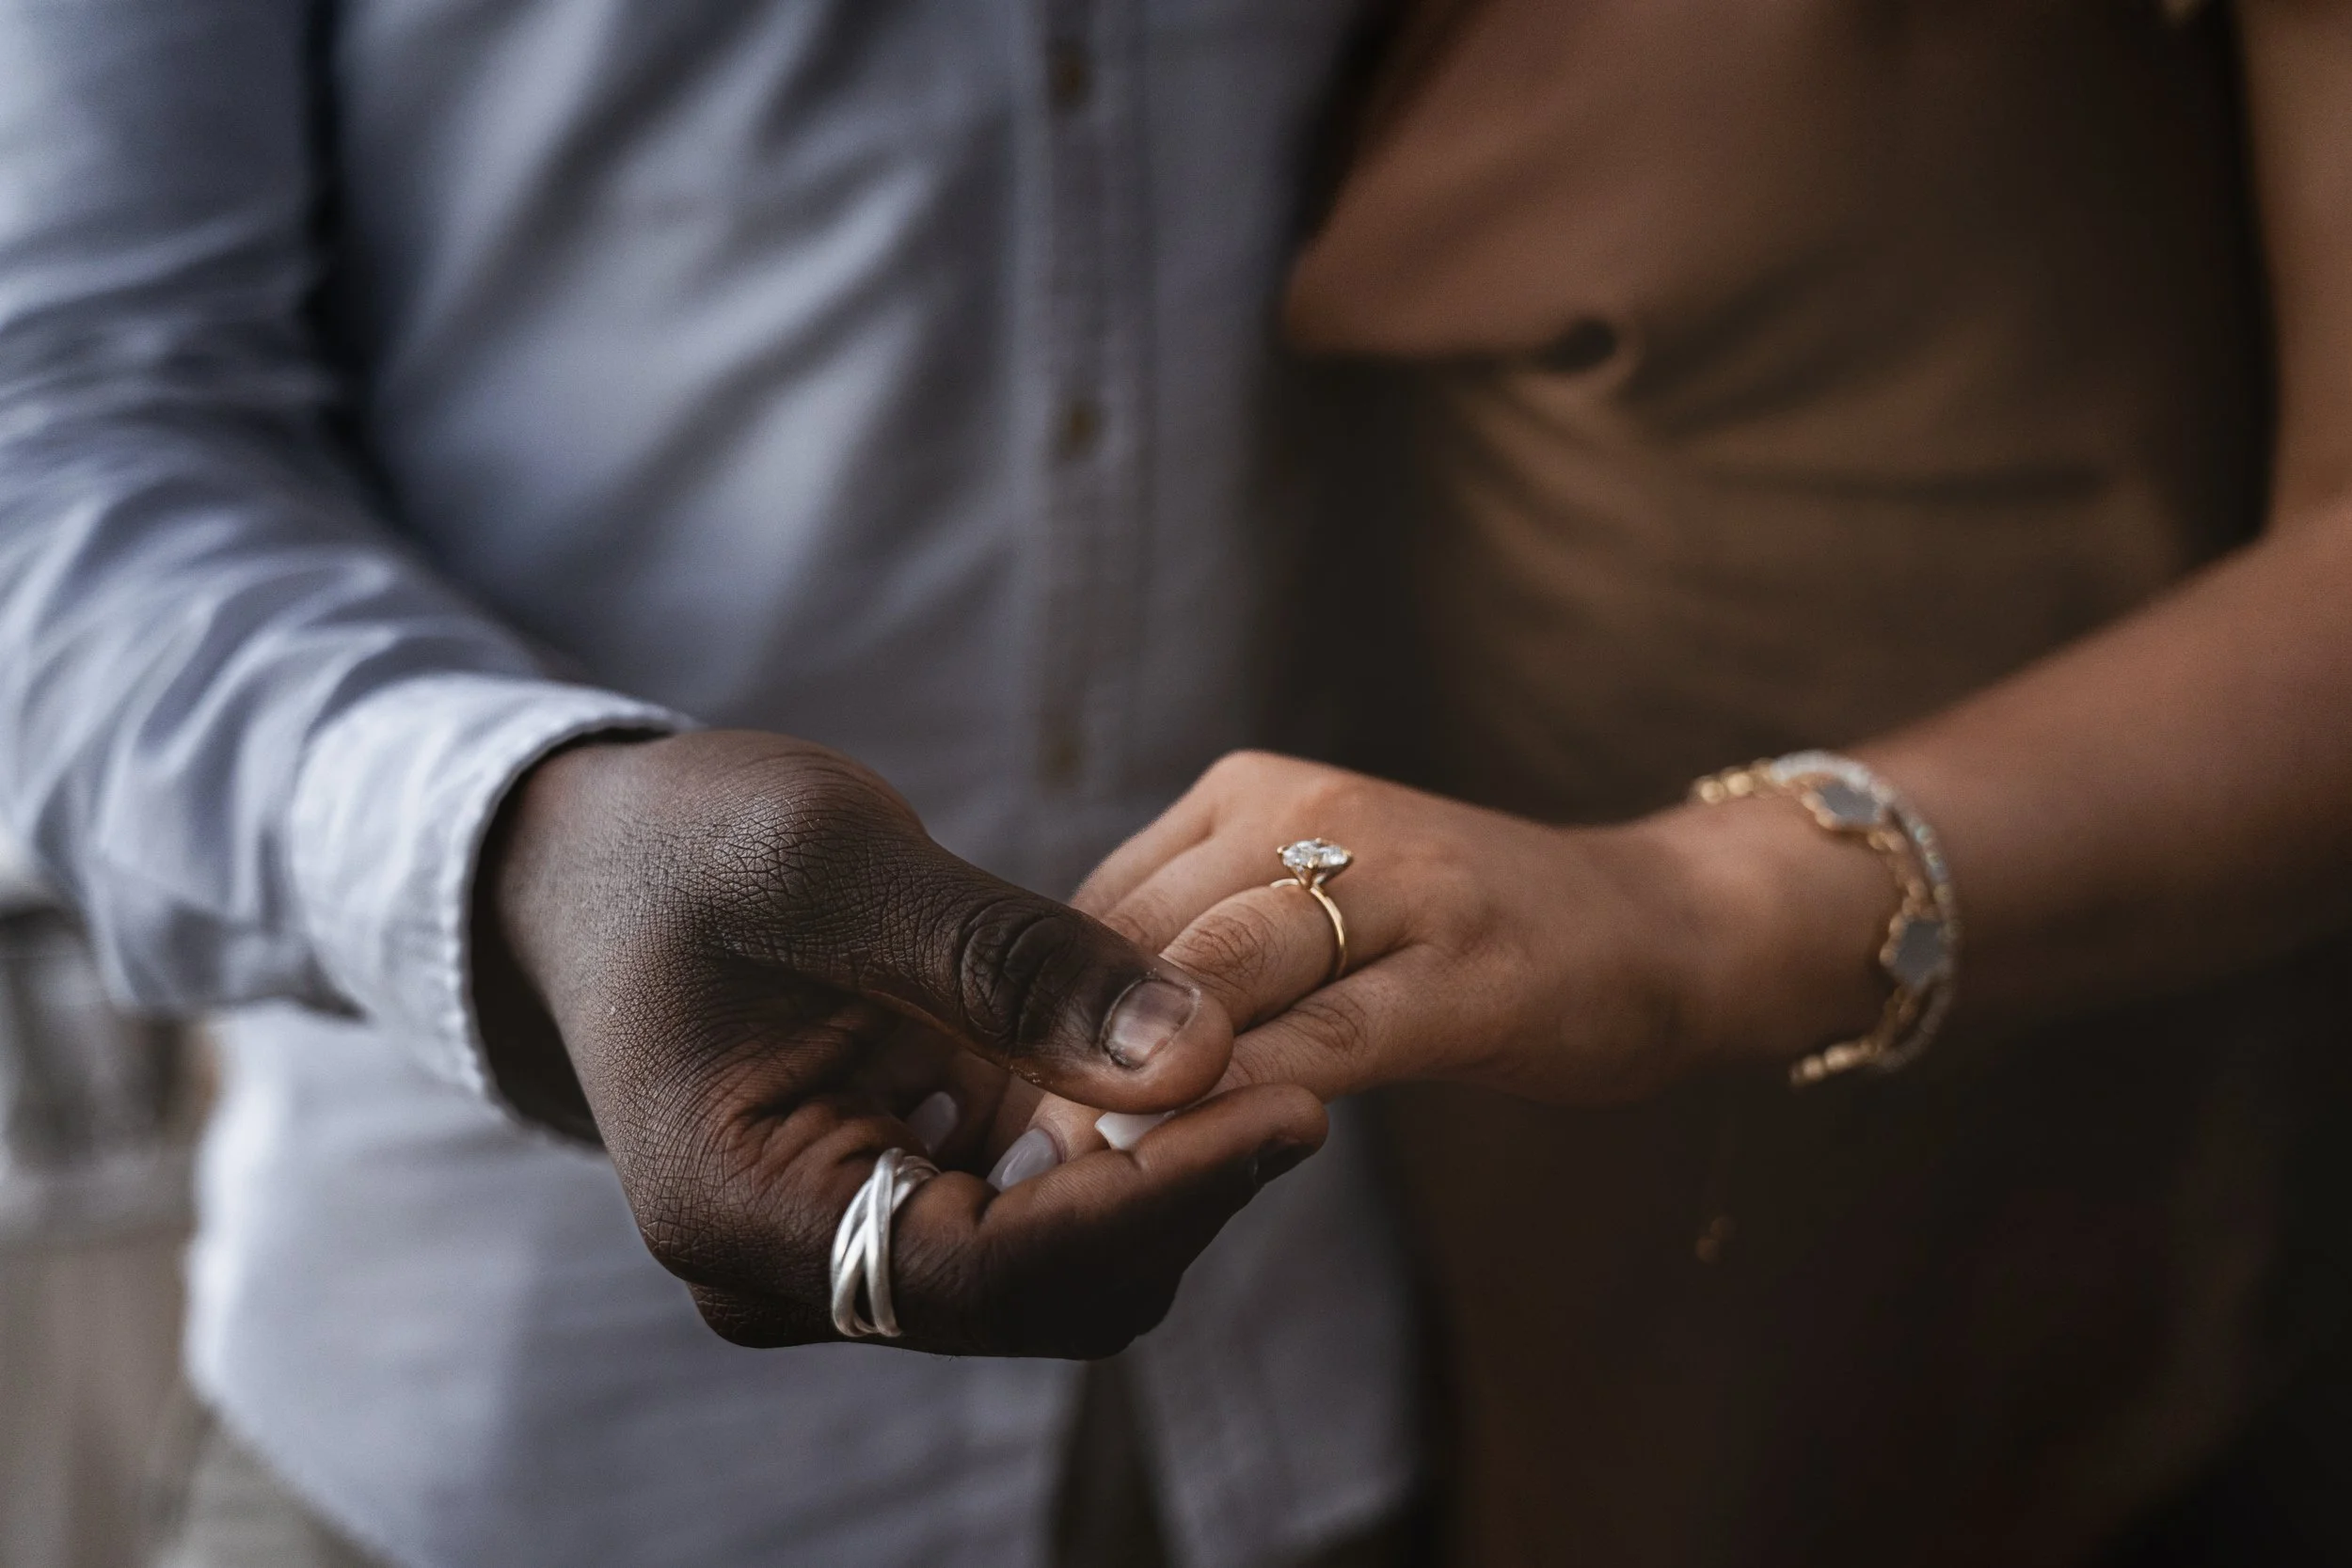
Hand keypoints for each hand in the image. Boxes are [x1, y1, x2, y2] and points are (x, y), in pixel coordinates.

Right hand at [472, 730, 1325, 1357]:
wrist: (597, 865)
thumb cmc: (686, 848)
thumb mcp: (836, 863)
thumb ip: (1012, 963)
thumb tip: (1199, 1053)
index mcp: (739, 1210)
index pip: (989, 1272)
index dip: (1156, 1201)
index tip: (1291, 1109)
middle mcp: (788, 1272)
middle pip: (1039, 1295)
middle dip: (1176, 1193)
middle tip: (1295, 1070)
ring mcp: (841, 1250)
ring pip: (1055, 1269)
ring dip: (1160, 1176)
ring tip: (1251, 1057)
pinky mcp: (890, 1205)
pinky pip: (1035, 1217)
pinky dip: (1116, 1151)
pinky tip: (1170, 1063)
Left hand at [1020, 751, 1894, 1154]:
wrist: (1663, 925)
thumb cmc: (1459, 939)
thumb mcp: (1309, 920)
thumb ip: (1193, 961)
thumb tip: (1045, 1067)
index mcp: (1251, 792)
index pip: (1096, 901)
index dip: (1032, 1016)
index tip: (989, 1115)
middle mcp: (1310, 810)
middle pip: (1138, 937)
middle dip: (1062, 1057)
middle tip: (1003, 1164)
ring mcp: (1398, 883)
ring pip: (1217, 976)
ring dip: (1131, 1080)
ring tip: (1067, 1172)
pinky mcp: (1470, 970)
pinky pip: (1330, 1036)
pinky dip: (1248, 1094)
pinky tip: (1189, 1151)